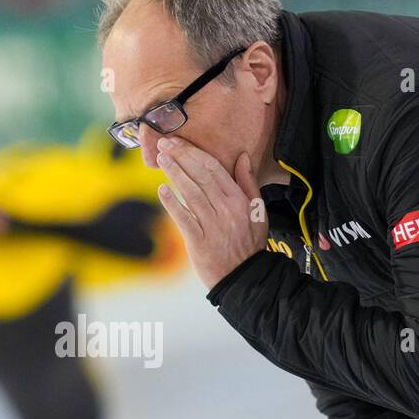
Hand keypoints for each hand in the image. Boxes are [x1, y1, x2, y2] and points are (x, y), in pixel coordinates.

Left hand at [154, 136, 266, 288]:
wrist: (244, 276)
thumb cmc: (250, 242)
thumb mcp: (258, 210)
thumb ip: (248, 183)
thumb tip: (242, 157)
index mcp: (239, 200)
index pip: (214, 169)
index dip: (194, 153)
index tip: (179, 142)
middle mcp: (226, 209)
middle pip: (200, 176)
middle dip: (181, 157)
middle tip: (164, 144)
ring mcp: (212, 225)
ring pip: (191, 193)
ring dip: (174, 174)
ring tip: (161, 160)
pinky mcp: (199, 241)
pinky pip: (183, 218)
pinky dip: (172, 203)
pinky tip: (162, 190)